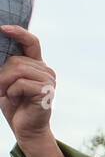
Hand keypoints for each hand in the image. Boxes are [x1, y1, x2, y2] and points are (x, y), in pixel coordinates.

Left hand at [0, 26, 65, 156]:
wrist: (26, 128)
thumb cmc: (15, 104)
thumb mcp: (7, 80)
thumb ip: (7, 65)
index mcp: (37, 65)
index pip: (31, 42)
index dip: (19, 33)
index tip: (3, 28)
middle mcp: (46, 71)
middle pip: (16, 60)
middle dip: (1, 74)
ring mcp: (48, 81)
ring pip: (17, 69)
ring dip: (4, 83)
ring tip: (5, 94)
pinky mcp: (46, 92)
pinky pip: (21, 84)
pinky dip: (12, 92)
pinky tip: (17, 100)